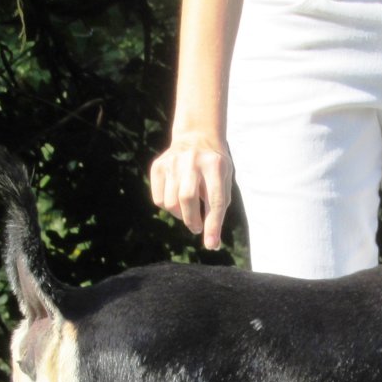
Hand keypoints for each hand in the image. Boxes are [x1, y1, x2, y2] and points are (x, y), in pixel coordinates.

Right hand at [149, 133, 233, 250]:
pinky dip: (167, 207)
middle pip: (187, 199)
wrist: (196, 136)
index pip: (215, 200)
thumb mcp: (224, 180)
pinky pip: (158, 199)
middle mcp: (192, 161)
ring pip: (170, 202)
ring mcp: (172, 161)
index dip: (213, 225)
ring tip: (188, 210)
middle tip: (197, 227)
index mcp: (215, 164)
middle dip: (192, 221)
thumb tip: (212, 243)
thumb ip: (219, 207)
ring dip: (180, 215)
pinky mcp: (158, 166)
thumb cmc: (214, 167)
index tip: (212, 245)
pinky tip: (176, 199)